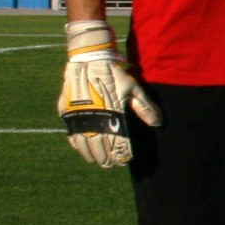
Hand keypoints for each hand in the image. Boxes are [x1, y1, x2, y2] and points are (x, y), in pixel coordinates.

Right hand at [59, 20, 162, 167]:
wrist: (88, 60)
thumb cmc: (114, 74)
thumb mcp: (133, 88)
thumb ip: (145, 107)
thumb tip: (157, 124)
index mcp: (112, 114)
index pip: (117, 142)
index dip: (121, 154)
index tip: (125, 160)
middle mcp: (94, 118)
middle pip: (99, 147)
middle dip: (106, 158)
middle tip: (111, 164)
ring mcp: (79, 116)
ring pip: (84, 144)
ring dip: (91, 155)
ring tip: (98, 162)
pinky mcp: (67, 112)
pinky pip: (72, 134)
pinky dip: (77, 144)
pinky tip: (82, 150)